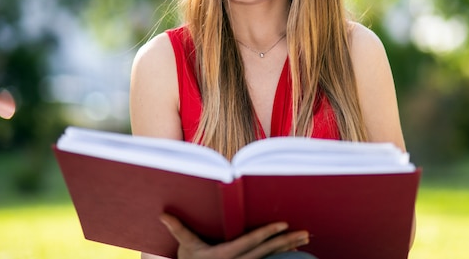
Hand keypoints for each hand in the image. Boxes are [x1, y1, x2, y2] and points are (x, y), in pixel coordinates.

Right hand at [160, 213, 308, 258]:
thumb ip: (178, 229)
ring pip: (272, 257)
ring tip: (306, 237)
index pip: (249, 242)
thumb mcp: (185, 246)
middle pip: (267, 251)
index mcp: (224, 255)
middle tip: (305, 232)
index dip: (266, 233)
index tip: (282, 225)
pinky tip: (295, 248)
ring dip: (290, 247)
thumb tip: (163, 214)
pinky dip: (283, 254)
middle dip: (286, 241)